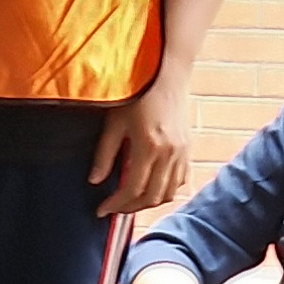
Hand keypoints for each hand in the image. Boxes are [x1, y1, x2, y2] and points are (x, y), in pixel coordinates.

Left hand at [89, 74, 198, 215]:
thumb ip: (105, 154)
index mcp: (148, 146)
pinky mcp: (188, 149)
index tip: (101, 210)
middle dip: (130, 207)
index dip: (116, 204)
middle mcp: (169, 153)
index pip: (132, 188)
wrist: (166, 72)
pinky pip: (180, 181)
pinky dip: (166, 191)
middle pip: (151, 196)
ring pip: (168, 193)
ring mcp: (182, 152)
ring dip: (148, 202)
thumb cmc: (137, 91)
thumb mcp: (114, 121)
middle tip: (114, 208)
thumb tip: (95, 181)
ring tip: (131, 201)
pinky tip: (151, 188)